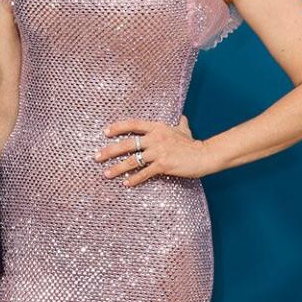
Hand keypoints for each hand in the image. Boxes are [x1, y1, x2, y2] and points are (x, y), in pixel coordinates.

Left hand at [94, 114, 211, 185]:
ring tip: (106, 174)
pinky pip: (144, 173)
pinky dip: (134, 179)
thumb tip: (182, 118)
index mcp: (157, 127)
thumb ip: (180, 125)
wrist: (204, 155)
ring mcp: (159, 152)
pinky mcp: (163, 165)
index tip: (105, 132)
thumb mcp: (184, 130)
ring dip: (117, 168)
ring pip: (132, 161)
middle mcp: (155, 138)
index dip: (118, 127)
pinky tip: (126, 184)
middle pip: (127, 144)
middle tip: (96, 157)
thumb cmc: (193, 144)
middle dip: (109, 151)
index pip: (133, 124)